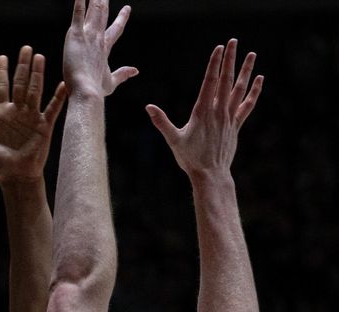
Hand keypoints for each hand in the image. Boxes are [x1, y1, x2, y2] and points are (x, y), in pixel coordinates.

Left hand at [0, 46, 65, 183]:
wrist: (14, 178)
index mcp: (0, 115)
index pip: (1, 87)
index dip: (1, 72)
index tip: (2, 57)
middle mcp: (17, 112)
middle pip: (20, 84)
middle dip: (23, 66)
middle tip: (26, 48)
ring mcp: (31, 118)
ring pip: (35, 91)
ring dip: (37, 75)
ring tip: (40, 57)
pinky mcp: (44, 127)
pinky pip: (53, 109)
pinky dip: (58, 97)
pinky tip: (63, 84)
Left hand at [63, 0, 136, 97]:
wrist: (87, 91)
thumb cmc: (96, 90)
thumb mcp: (110, 82)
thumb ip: (122, 74)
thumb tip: (135, 70)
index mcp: (105, 49)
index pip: (115, 30)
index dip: (121, 19)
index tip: (127, 8)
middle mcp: (98, 39)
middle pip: (102, 15)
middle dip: (103, 1)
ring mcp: (88, 36)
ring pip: (93, 11)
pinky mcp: (76, 36)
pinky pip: (78, 15)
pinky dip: (79, 4)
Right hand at [146, 39, 262, 176]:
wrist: (210, 175)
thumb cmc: (190, 158)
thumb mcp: (173, 140)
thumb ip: (162, 122)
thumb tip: (148, 107)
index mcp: (202, 112)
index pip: (209, 82)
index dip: (214, 64)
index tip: (219, 48)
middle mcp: (218, 112)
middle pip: (226, 80)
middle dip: (229, 60)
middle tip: (233, 41)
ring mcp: (229, 118)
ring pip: (239, 89)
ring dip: (245, 71)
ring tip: (251, 54)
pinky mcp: (235, 125)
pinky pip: (247, 105)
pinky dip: (254, 91)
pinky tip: (259, 79)